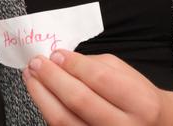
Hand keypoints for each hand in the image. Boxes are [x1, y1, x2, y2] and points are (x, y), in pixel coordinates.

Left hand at [22, 50, 164, 125]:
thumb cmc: (137, 98)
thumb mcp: (125, 74)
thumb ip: (94, 65)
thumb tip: (60, 59)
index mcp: (140, 102)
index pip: (99, 79)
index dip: (73, 64)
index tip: (55, 54)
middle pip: (78, 100)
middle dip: (52, 77)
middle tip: (36, 62)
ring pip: (64, 120)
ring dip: (41, 94)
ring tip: (31, 76)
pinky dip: (47, 109)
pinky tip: (41, 94)